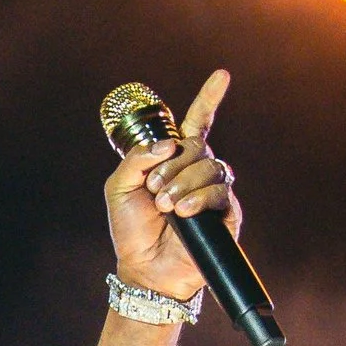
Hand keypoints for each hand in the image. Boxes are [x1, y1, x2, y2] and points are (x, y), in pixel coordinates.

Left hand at [106, 72, 239, 303]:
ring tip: (166, 206)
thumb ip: (136, 159)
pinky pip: (219, 192)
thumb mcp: (120, 188)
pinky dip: (198, 198)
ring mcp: (213, 191)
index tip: (222, 76)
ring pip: (210, 167)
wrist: (145, 269)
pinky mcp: (225, 213)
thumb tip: (169, 144)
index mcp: (175, 160)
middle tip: (154, 190)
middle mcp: (198, 171)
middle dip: (172, 166)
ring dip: (183, 183)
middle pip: (197, 147)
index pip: (197, 123)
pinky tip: (183, 212)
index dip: (210, 99)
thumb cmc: (132, 230)